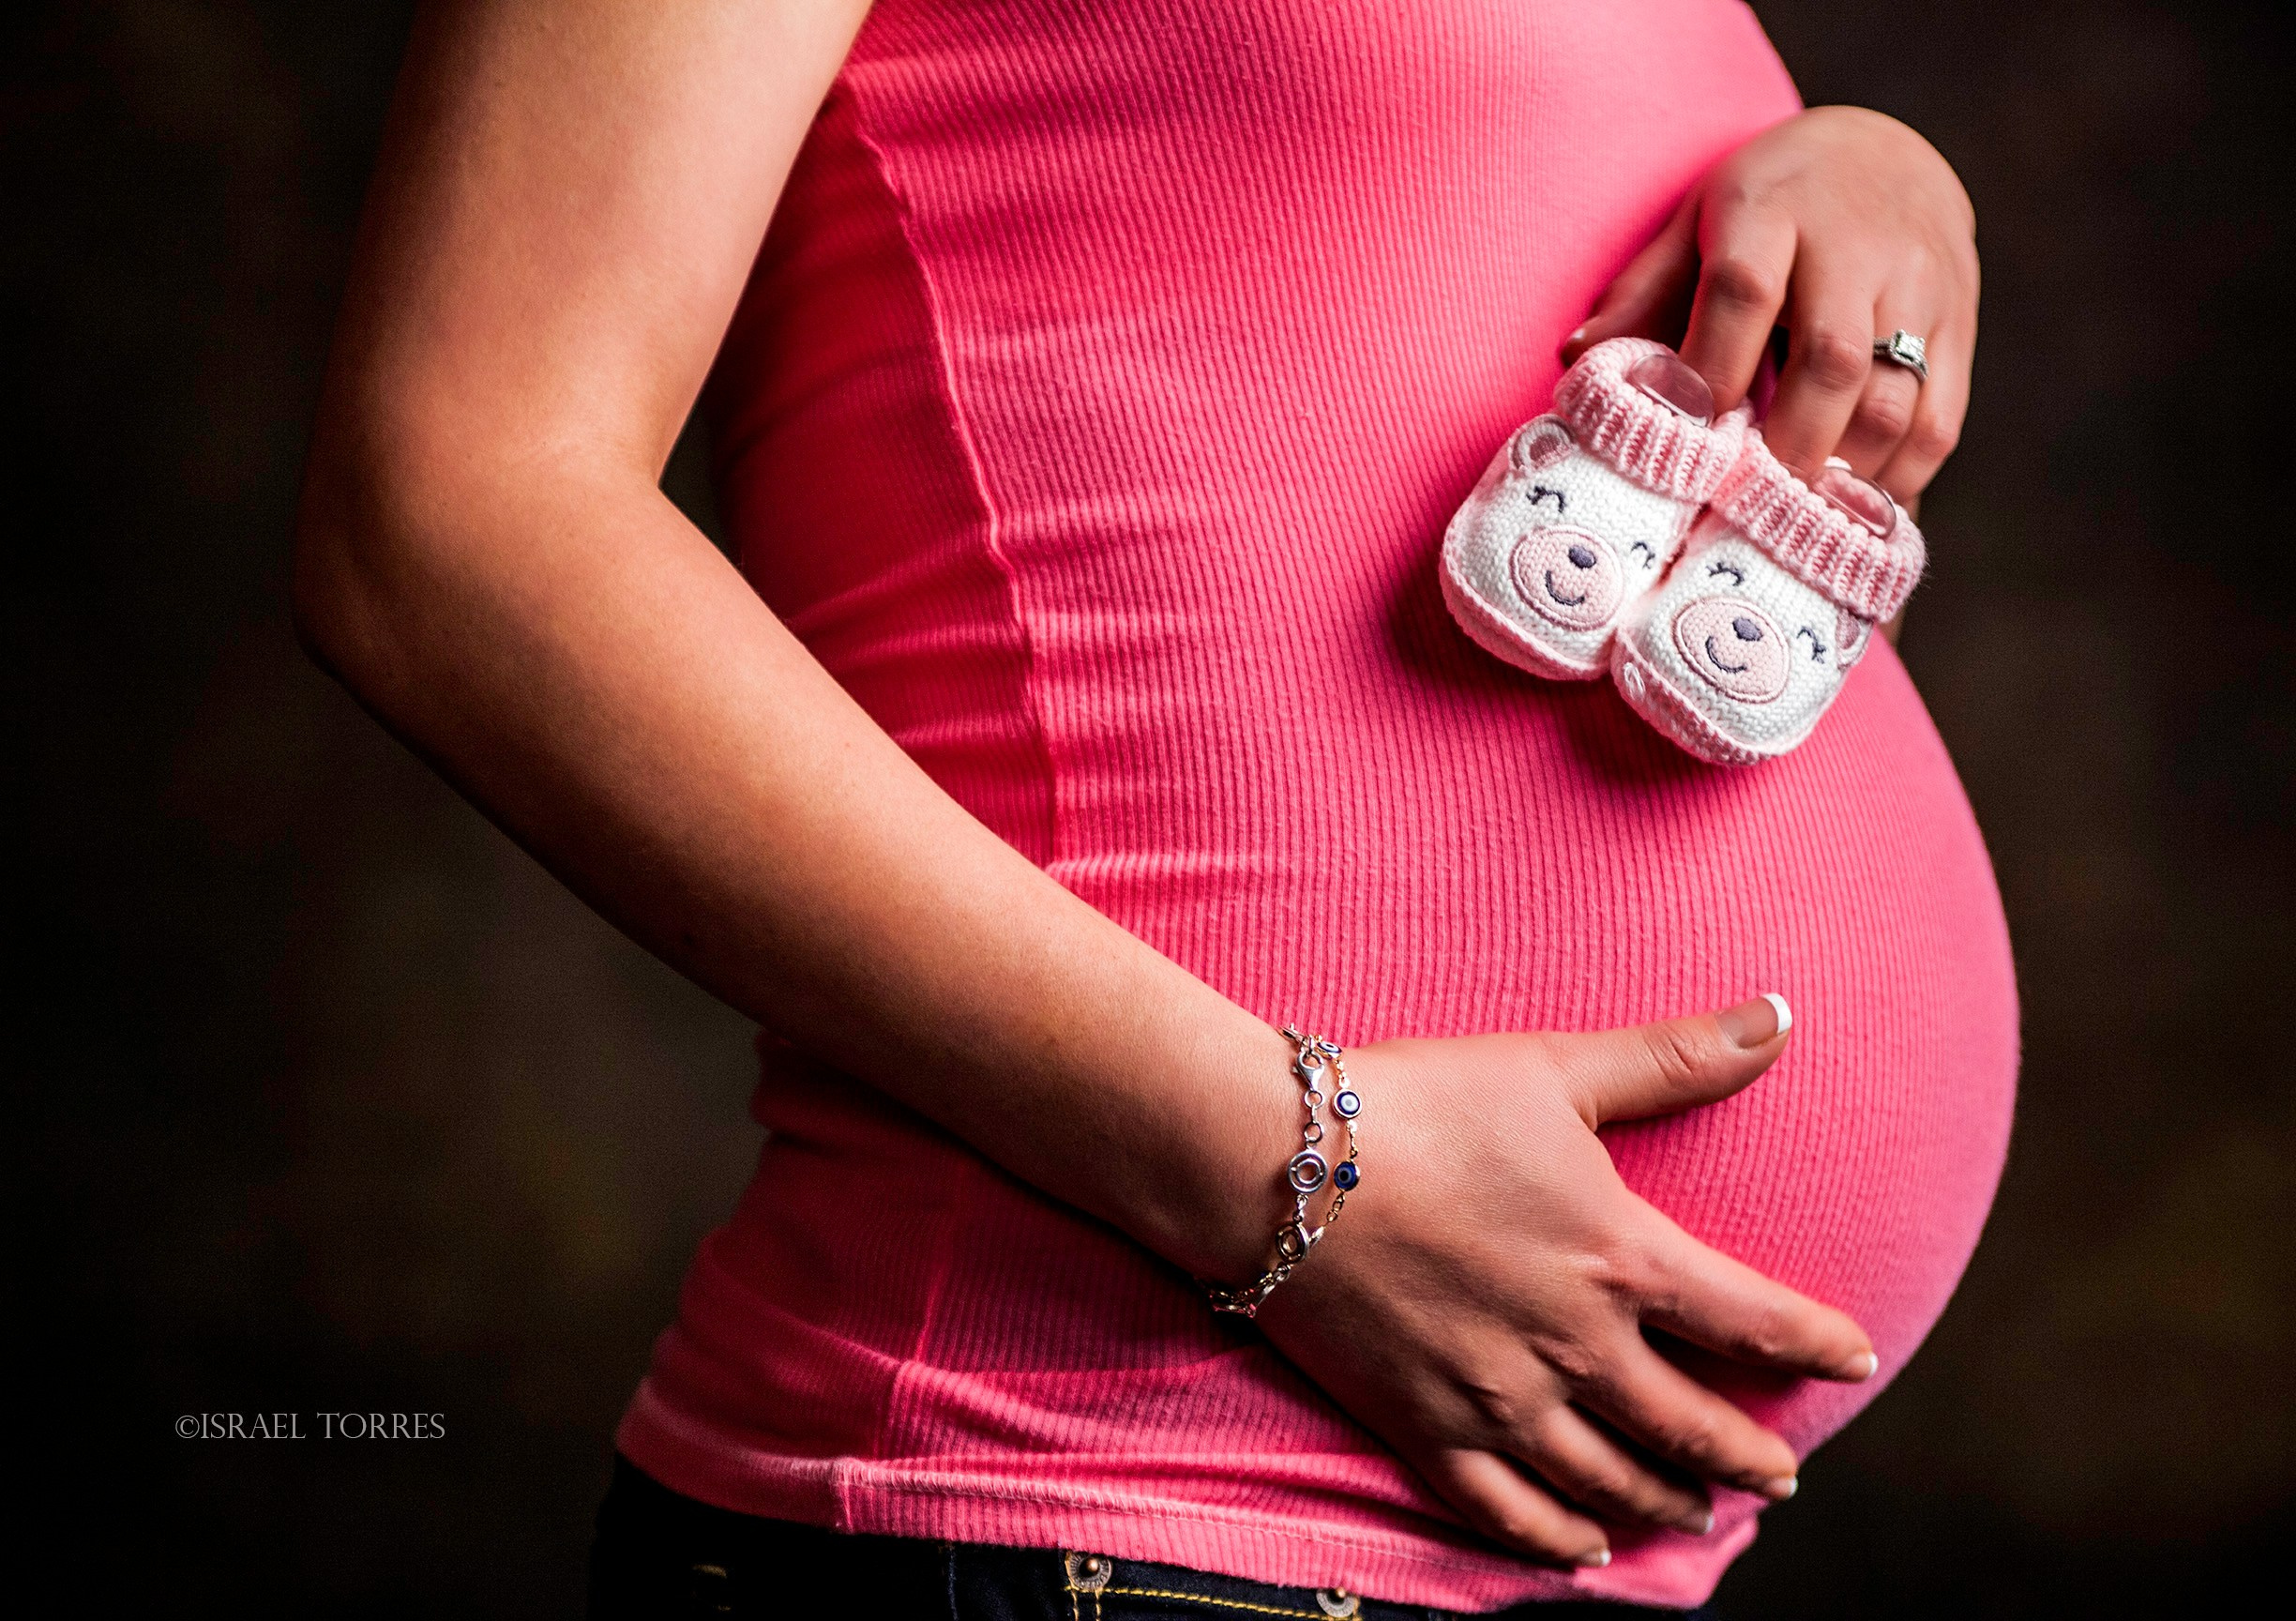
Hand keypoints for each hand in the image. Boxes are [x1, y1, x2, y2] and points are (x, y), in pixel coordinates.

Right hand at [1253, 998, 1875, 1566]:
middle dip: (1749, 1457)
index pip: (1753, 1322)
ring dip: (1666, 1502)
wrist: (1275, 1163)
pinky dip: (1555, 1544)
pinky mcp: (1423, 1427)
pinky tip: (1582, 1552)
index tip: (1855, 1360)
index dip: (1815, 1345)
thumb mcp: (1556, 1067)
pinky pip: (1506, 1512)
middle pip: (1690, 1427)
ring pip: (1609, 1481)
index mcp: (1619, 1257)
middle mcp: (1574, 1346)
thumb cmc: (1419, 1102)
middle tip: (1783, 1474)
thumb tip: (1782, 1014)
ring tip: (1700, 1514)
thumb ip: (1675, 1058)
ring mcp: (1497, 1399)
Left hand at [1562, 106, 1978, 503]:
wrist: (1883, 154)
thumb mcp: (1696, 224)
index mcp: (1771, 209)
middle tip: (1748, 505)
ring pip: (1896, 397)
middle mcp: (1857, 243)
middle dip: (1787, 444)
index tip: (1686, 435)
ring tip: (1797, 519)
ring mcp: (1921, 283)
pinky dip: (1898, 478)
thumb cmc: (1766, 207)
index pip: (1744, 290)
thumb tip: (1575, 362)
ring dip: (1845, 474)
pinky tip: (1852, 509)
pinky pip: (1940, 417)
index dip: (1713, 368)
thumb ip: (1641, 295)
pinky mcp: (1962, 322)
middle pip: (1831, 357)